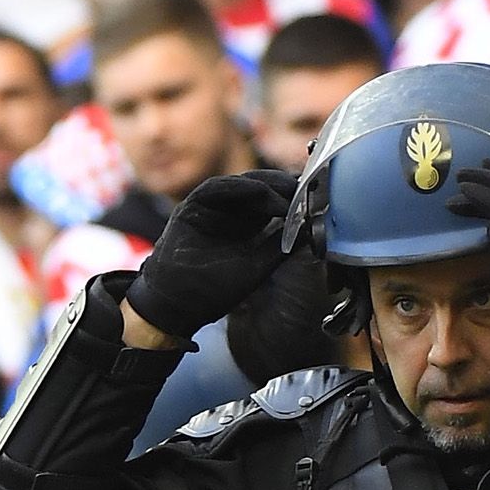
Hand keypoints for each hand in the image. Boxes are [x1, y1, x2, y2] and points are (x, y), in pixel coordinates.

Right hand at [123, 170, 293, 340]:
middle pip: (258, 189)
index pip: (271, 203)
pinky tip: (257, 189)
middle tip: (303, 188)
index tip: (313, 198)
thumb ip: (280, 247)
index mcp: (245, 226)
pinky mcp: (191, 207)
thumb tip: (309, 229)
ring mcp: (209, 209)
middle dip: (282, 186)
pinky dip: (235, 187)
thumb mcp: (257, 267)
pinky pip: (214, 189)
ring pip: (239, 186)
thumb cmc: (212, 290)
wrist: (176, 304)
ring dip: (264, 184)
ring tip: (286, 189)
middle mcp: (228, 214)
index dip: (291, 198)